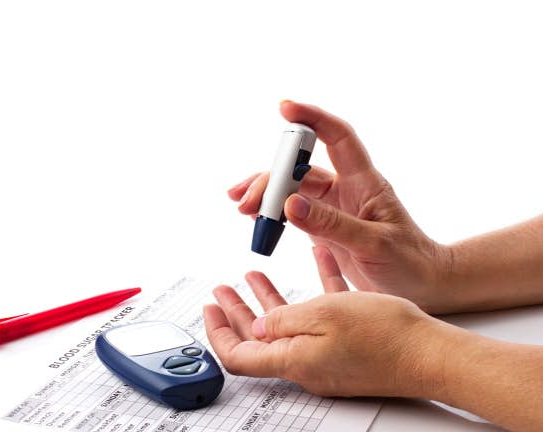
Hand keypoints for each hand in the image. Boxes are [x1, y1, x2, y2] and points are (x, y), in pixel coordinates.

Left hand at [203, 246, 444, 397]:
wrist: (431, 353)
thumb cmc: (385, 335)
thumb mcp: (324, 315)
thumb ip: (285, 320)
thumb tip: (262, 326)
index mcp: (294, 359)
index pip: (238, 355)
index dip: (218, 332)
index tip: (209, 308)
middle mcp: (306, 363)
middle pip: (258, 337)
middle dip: (238, 310)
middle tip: (223, 290)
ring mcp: (327, 357)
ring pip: (287, 325)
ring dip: (269, 299)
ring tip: (254, 276)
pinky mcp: (347, 347)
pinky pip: (320, 318)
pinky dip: (309, 292)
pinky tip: (313, 264)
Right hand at [229, 100, 452, 312]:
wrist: (421, 283)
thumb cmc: (409, 261)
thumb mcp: (374, 244)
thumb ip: (332, 225)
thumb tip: (291, 204)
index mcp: (364, 182)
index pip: (337, 137)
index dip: (313, 118)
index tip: (285, 108)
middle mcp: (346, 188)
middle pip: (301, 168)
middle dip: (272, 177)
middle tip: (247, 200)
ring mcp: (334, 206)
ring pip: (293, 189)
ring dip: (267, 195)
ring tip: (243, 208)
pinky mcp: (325, 225)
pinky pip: (294, 211)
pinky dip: (274, 212)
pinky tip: (258, 217)